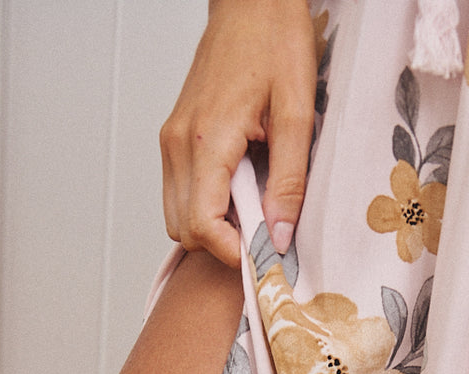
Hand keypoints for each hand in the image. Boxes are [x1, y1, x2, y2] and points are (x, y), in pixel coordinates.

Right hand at [160, 0, 317, 267]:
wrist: (252, 2)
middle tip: (261, 231)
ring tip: (252, 206)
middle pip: (184, 229)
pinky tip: (237, 188)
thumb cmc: (275, 41)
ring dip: (211, 225)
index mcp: (207, 140)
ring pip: (177, 216)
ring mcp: (171, 141)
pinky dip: (204, 205)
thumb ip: (288, 181)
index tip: (262, 254)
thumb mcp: (297, 112)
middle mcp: (178, 144)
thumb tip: (279, 236)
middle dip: (220, 242)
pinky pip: (179, 193)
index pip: (201, 226)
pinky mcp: (173, 137)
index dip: (231, 252)